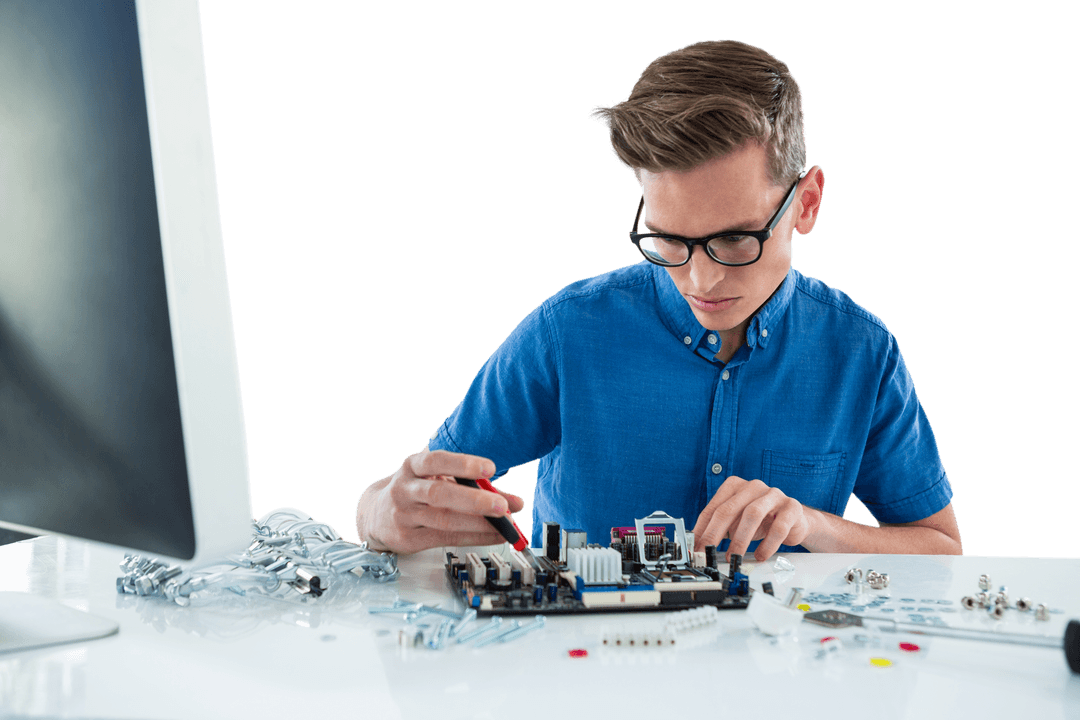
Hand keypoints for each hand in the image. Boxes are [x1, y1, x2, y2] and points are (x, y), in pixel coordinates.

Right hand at [356, 449, 525, 554]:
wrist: (375, 515)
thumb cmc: (415, 491)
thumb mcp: (437, 478)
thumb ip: (475, 485)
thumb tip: (515, 502)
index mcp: (412, 466)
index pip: (436, 461)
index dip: (463, 464)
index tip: (489, 468)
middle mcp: (405, 489)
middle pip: (440, 494)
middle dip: (474, 500)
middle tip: (502, 506)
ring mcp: (404, 515)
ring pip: (443, 520)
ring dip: (478, 524)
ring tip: (503, 524)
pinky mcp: (407, 538)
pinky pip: (445, 539)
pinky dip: (473, 538)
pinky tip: (492, 536)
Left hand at [692, 476, 812, 561]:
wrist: (794, 519)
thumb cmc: (761, 520)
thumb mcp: (736, 522)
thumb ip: (720, 529)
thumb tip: (699, 545)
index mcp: (734, 486)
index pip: (713, 508)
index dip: (702, 529)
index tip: (696, 547)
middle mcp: (753, 486)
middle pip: (729, 509)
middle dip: (715, 534)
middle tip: (709, 552)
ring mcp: (773, 495)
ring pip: (752, 514)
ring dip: (740, 539)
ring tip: (734, 556)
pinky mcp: (791, 507)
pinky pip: (778, 527)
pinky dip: (767, 545)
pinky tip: (760, 555)